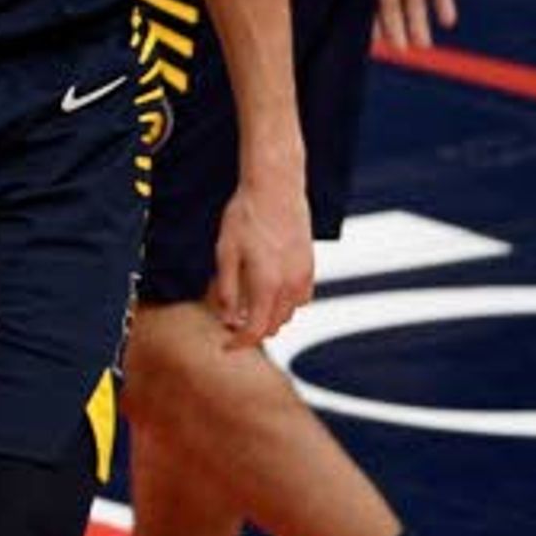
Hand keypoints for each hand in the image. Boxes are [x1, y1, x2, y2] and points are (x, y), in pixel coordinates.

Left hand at [207, 183, 316, 351]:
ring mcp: (304, 275)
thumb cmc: (245, 217)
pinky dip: (285, 304)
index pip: (255, 330)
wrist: (276, 188)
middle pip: (273, 326)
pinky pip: (301, 298)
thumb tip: (226, 317)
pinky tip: (267, 293)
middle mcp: (290, 284)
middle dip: (252, 331)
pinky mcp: (310, 265)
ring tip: (245, 308)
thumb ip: (225, 288)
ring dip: (269, 318)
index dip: (239, 343)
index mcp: (267, 284)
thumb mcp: (225, 252)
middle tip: (229, 324)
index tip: (225, 347)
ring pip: (289, 314)